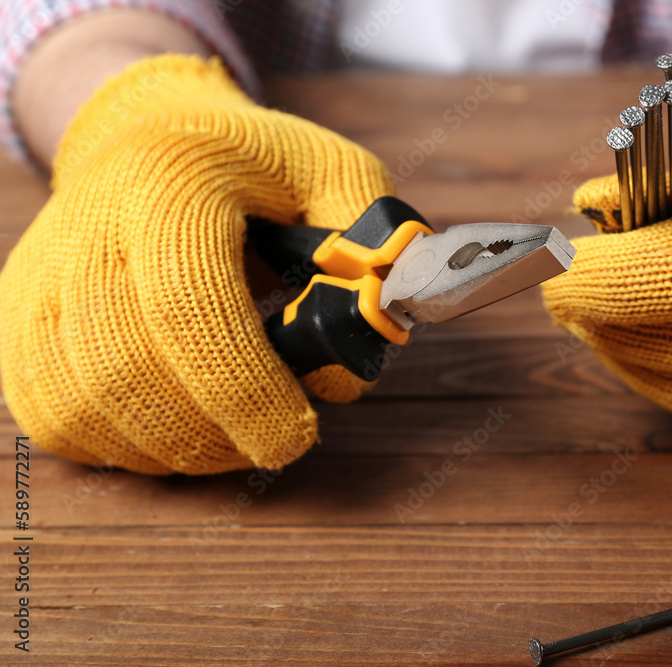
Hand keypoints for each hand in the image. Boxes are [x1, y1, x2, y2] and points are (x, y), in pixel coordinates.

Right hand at [0, 55, 393, 473]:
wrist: (146, 134)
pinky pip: (48, 412)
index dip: (242, 389)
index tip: (294, 438)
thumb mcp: (333, 174)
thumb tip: (349, 363)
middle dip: (209, 434)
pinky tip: (169, 429)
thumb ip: (368, 251)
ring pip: (79, 402)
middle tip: (267, 444)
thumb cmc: (254, 165)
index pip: (188, 305)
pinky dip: (112, 444)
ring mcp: (42, 273)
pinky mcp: (17, 315)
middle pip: (125, 368)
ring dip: (165, 447)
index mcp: (172, 181)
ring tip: (226, 438)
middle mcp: (89, 225)